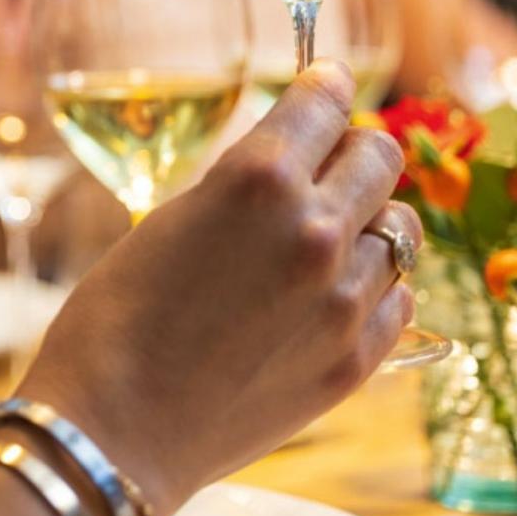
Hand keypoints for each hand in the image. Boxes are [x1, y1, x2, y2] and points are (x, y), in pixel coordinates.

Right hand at [17, 59, 417, 515]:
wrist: (116, 429)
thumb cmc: (116, 320)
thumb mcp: (168, 222)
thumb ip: (238, 189)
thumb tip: (284, 166)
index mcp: (257, 180)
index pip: (324, 101)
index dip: (323, 87)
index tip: (323, 87)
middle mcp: (315, 229)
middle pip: (379, 154)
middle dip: (349, 151)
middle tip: (323, 166)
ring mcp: (344, 298)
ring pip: (400, 229)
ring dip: (367, 222)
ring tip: (326, 241)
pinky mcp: (356, 360)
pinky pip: (399, 297)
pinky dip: (374, 286)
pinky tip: (332, 295)